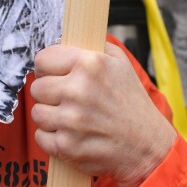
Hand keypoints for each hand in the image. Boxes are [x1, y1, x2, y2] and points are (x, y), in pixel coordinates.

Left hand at [30, 42, 176, 186]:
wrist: (149, 144)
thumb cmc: (132, 102)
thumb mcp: (120, 61)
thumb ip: (91, 46)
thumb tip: (63, 41)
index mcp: (89, 64)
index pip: (42, 59)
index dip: (47, 68)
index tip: (53, 74)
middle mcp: (78, 90)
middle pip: (36, 87)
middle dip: (48, 93)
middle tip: (64, 98)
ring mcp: (71, 120)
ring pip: (37, 112)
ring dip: (49, 116)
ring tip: (69, 117)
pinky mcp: (68, 146)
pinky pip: (41, 137)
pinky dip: (51, 137)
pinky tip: (69, 134)